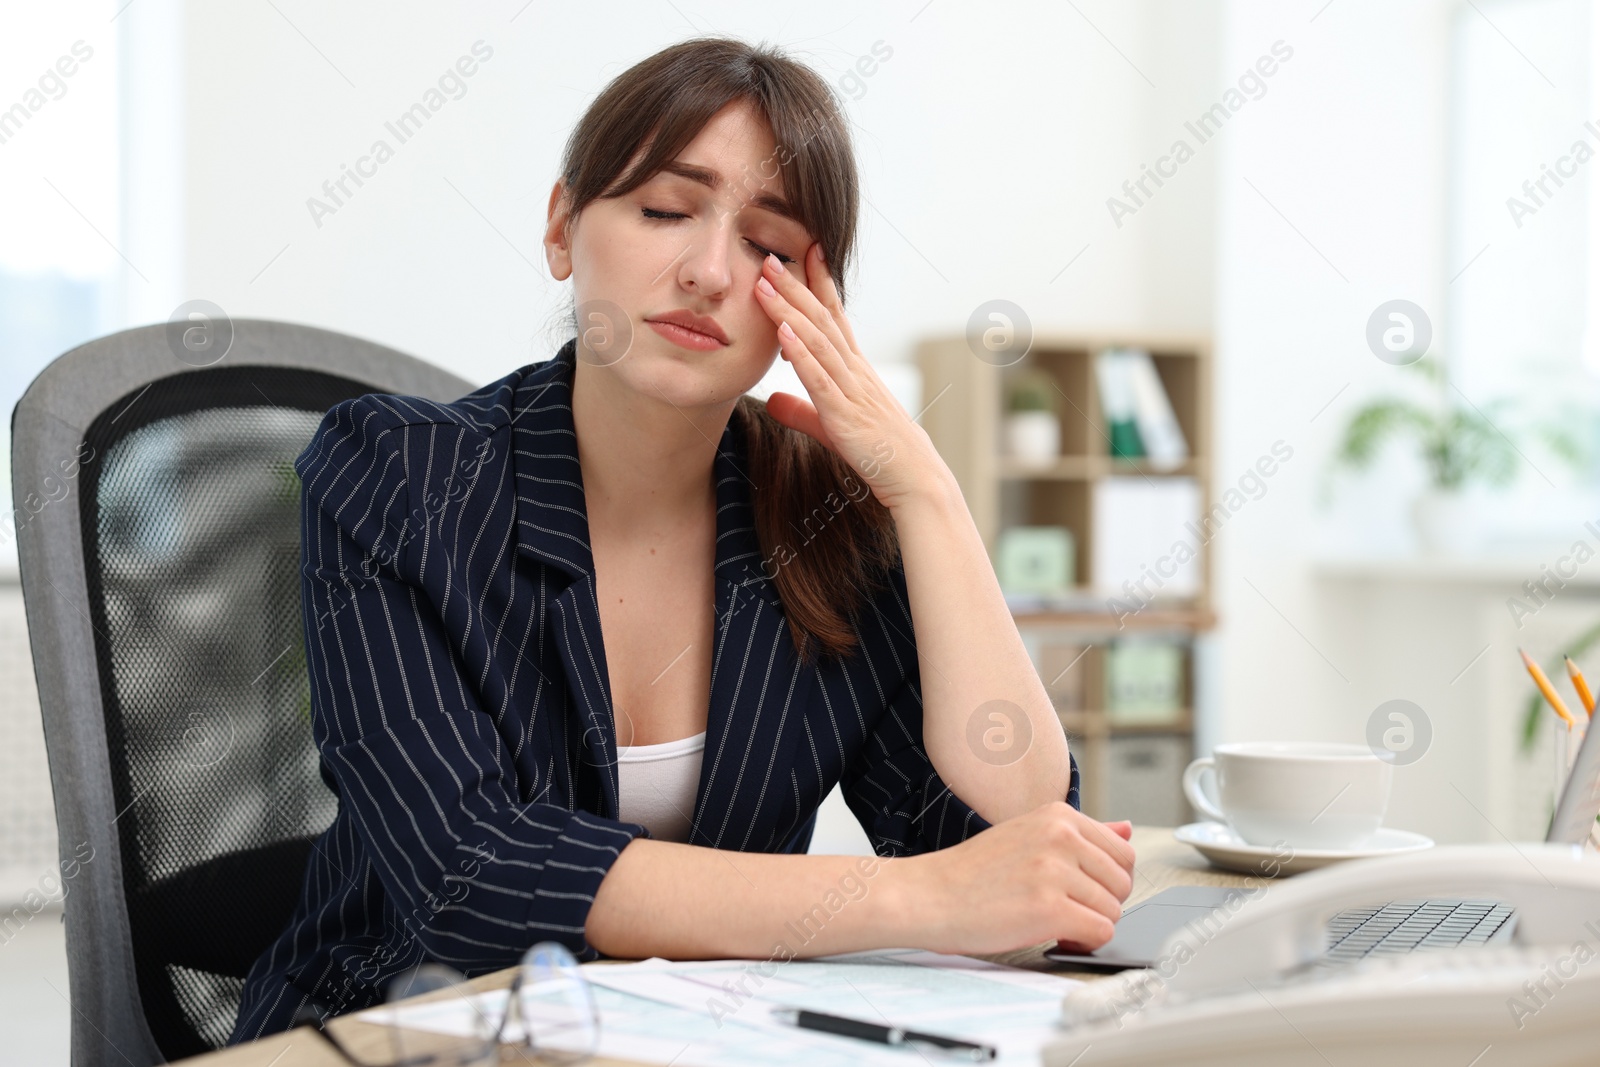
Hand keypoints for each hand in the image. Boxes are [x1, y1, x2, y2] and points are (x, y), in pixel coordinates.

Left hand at [753, 245, 947, 510]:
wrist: (916, 481)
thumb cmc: (881, 454)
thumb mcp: (833, 427)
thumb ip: (802, 411)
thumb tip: (771, 400)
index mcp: (855, 371)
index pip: (835, 318)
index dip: (819, 284)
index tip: (805, 252)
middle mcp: (855, 372)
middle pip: (822, 320)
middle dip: (795, 287)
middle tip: (770, 256)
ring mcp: (852, 391)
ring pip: (818, 341)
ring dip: (790, 310)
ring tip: (766, 283)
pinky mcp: (846, 416)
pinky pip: (820, 380)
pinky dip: (801, 354)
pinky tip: (783, 332)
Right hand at [893, 802, 1135, 955]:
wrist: (928, 896)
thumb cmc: (973, 873)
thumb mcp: (1028, 836)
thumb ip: (1081, 835)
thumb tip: (1128, 829)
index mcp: (1058, 815)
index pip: (1123, 853)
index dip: (1106, 881)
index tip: (1079, 891)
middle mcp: (1061, 836)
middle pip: (1124, 882)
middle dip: (1102, 904)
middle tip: (1067, 910)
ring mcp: (1055, 871)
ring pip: (1114, 910)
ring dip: (1089, 925)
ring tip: (1055, 924)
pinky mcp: (1050, 908)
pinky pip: (1101, 932)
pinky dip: (1084, 943)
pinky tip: (1056, 937)